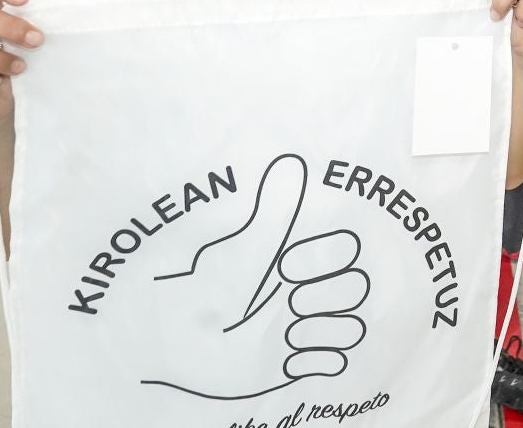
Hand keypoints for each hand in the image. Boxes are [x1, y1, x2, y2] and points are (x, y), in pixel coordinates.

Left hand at [141, 155, 367, 399]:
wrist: (165, 343)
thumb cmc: (196, 288)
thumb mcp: (235, 251)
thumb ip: (269, 213)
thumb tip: (291, 160)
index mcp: (296, 257)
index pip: (346, 248)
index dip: (325, 259)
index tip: (285, 268)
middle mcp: (307, 290)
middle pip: (357, 286)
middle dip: (327, 296)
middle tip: (289, 304)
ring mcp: (303, 327)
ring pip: (353, 325)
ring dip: (325, 330)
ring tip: (286, 335)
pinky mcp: (295, 364)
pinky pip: (336, 361)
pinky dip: (318, 360)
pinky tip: (287, 358)